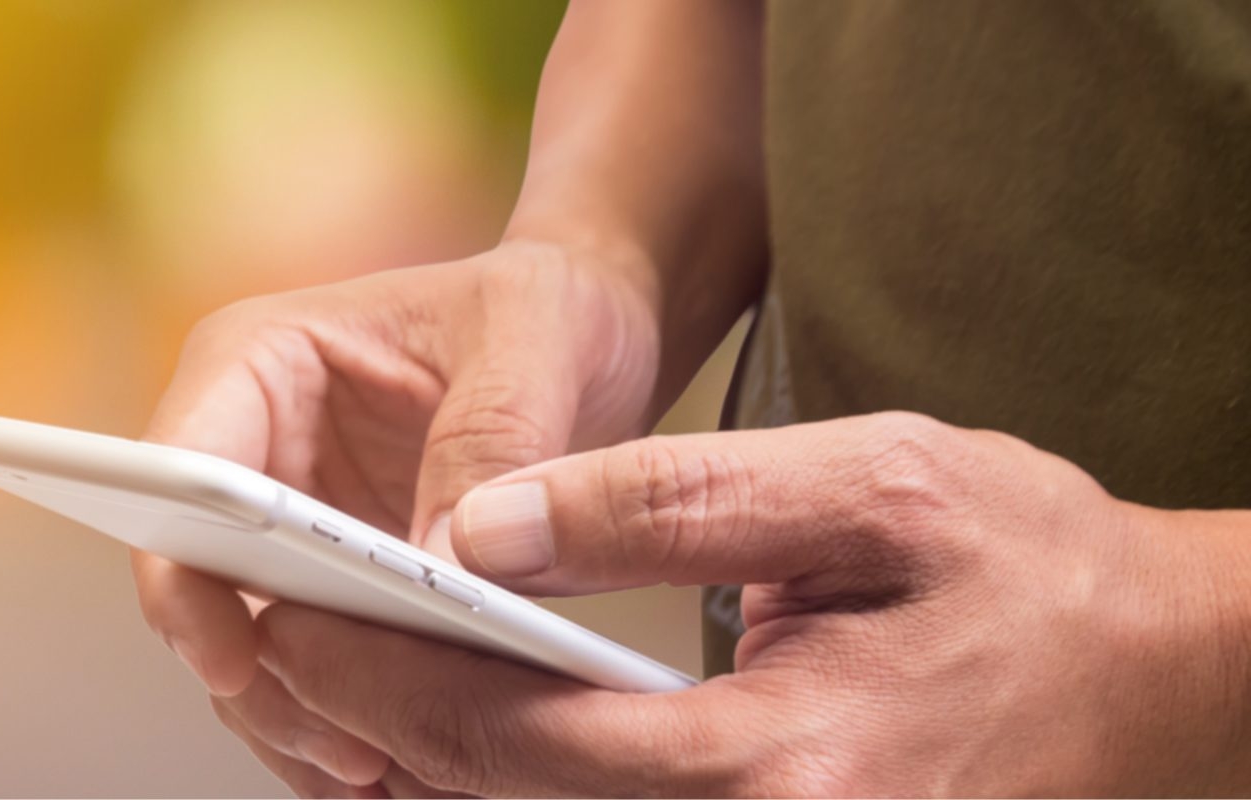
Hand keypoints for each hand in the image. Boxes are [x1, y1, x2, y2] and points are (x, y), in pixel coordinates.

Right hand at [131, 241, 663, 795]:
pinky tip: (407, 765)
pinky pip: (321, 667)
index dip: (186, 572)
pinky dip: (353, 719)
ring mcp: (293, 524)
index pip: (180, 470)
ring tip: (388, 773)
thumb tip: (446, 567)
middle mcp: (258, 447)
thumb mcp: (535, 342)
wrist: (591, 333)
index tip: (238, 656)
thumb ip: (492, 441)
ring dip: (306, 718)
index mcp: (263, 360)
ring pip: (256, 646)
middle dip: (263, 676)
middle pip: (205, 584)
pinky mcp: (343, 583)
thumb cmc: (545, 306)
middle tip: (351, 744)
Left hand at [255, 412, 1250, 795]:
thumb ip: (671, 500)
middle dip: (376, 720)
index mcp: (782, 766)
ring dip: (422, 758)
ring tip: (341, 668)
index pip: (520, 735)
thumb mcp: (871, 484)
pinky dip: (498, 778)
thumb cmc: (1023, 559)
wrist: (1144, 667)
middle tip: (285, 634)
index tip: (294, 608)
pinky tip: (451, 724)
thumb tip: (484, 528)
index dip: (388, 675)